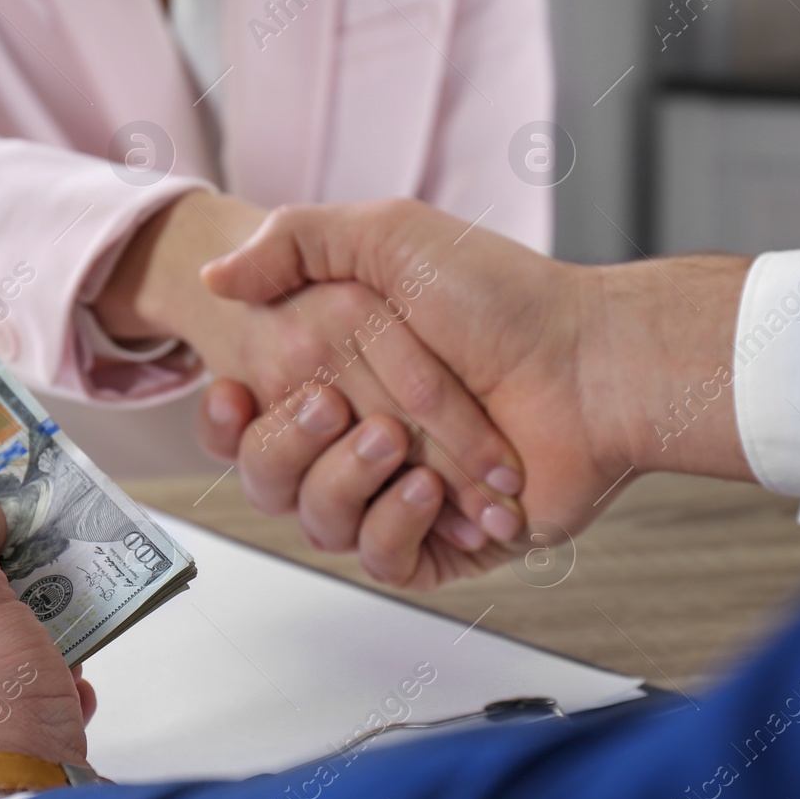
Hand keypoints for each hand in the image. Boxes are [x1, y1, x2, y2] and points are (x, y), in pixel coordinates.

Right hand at [95, 191, 527, 565]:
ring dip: (345, 483)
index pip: (248, 421)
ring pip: (318, 523)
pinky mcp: (445, 541)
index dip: (229, 419)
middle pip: (269, 478)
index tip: (237, 392)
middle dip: (287, 447)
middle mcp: (360, 440)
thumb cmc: (499, 296)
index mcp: (338, 379)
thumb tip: (214, 276)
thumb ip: (291, 240)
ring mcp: (401, 493)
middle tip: (335, 408)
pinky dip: (396, 526)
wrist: (585, 362)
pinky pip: (384, 562)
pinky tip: (428, 491)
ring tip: (397, 445)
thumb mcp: (388, 236)